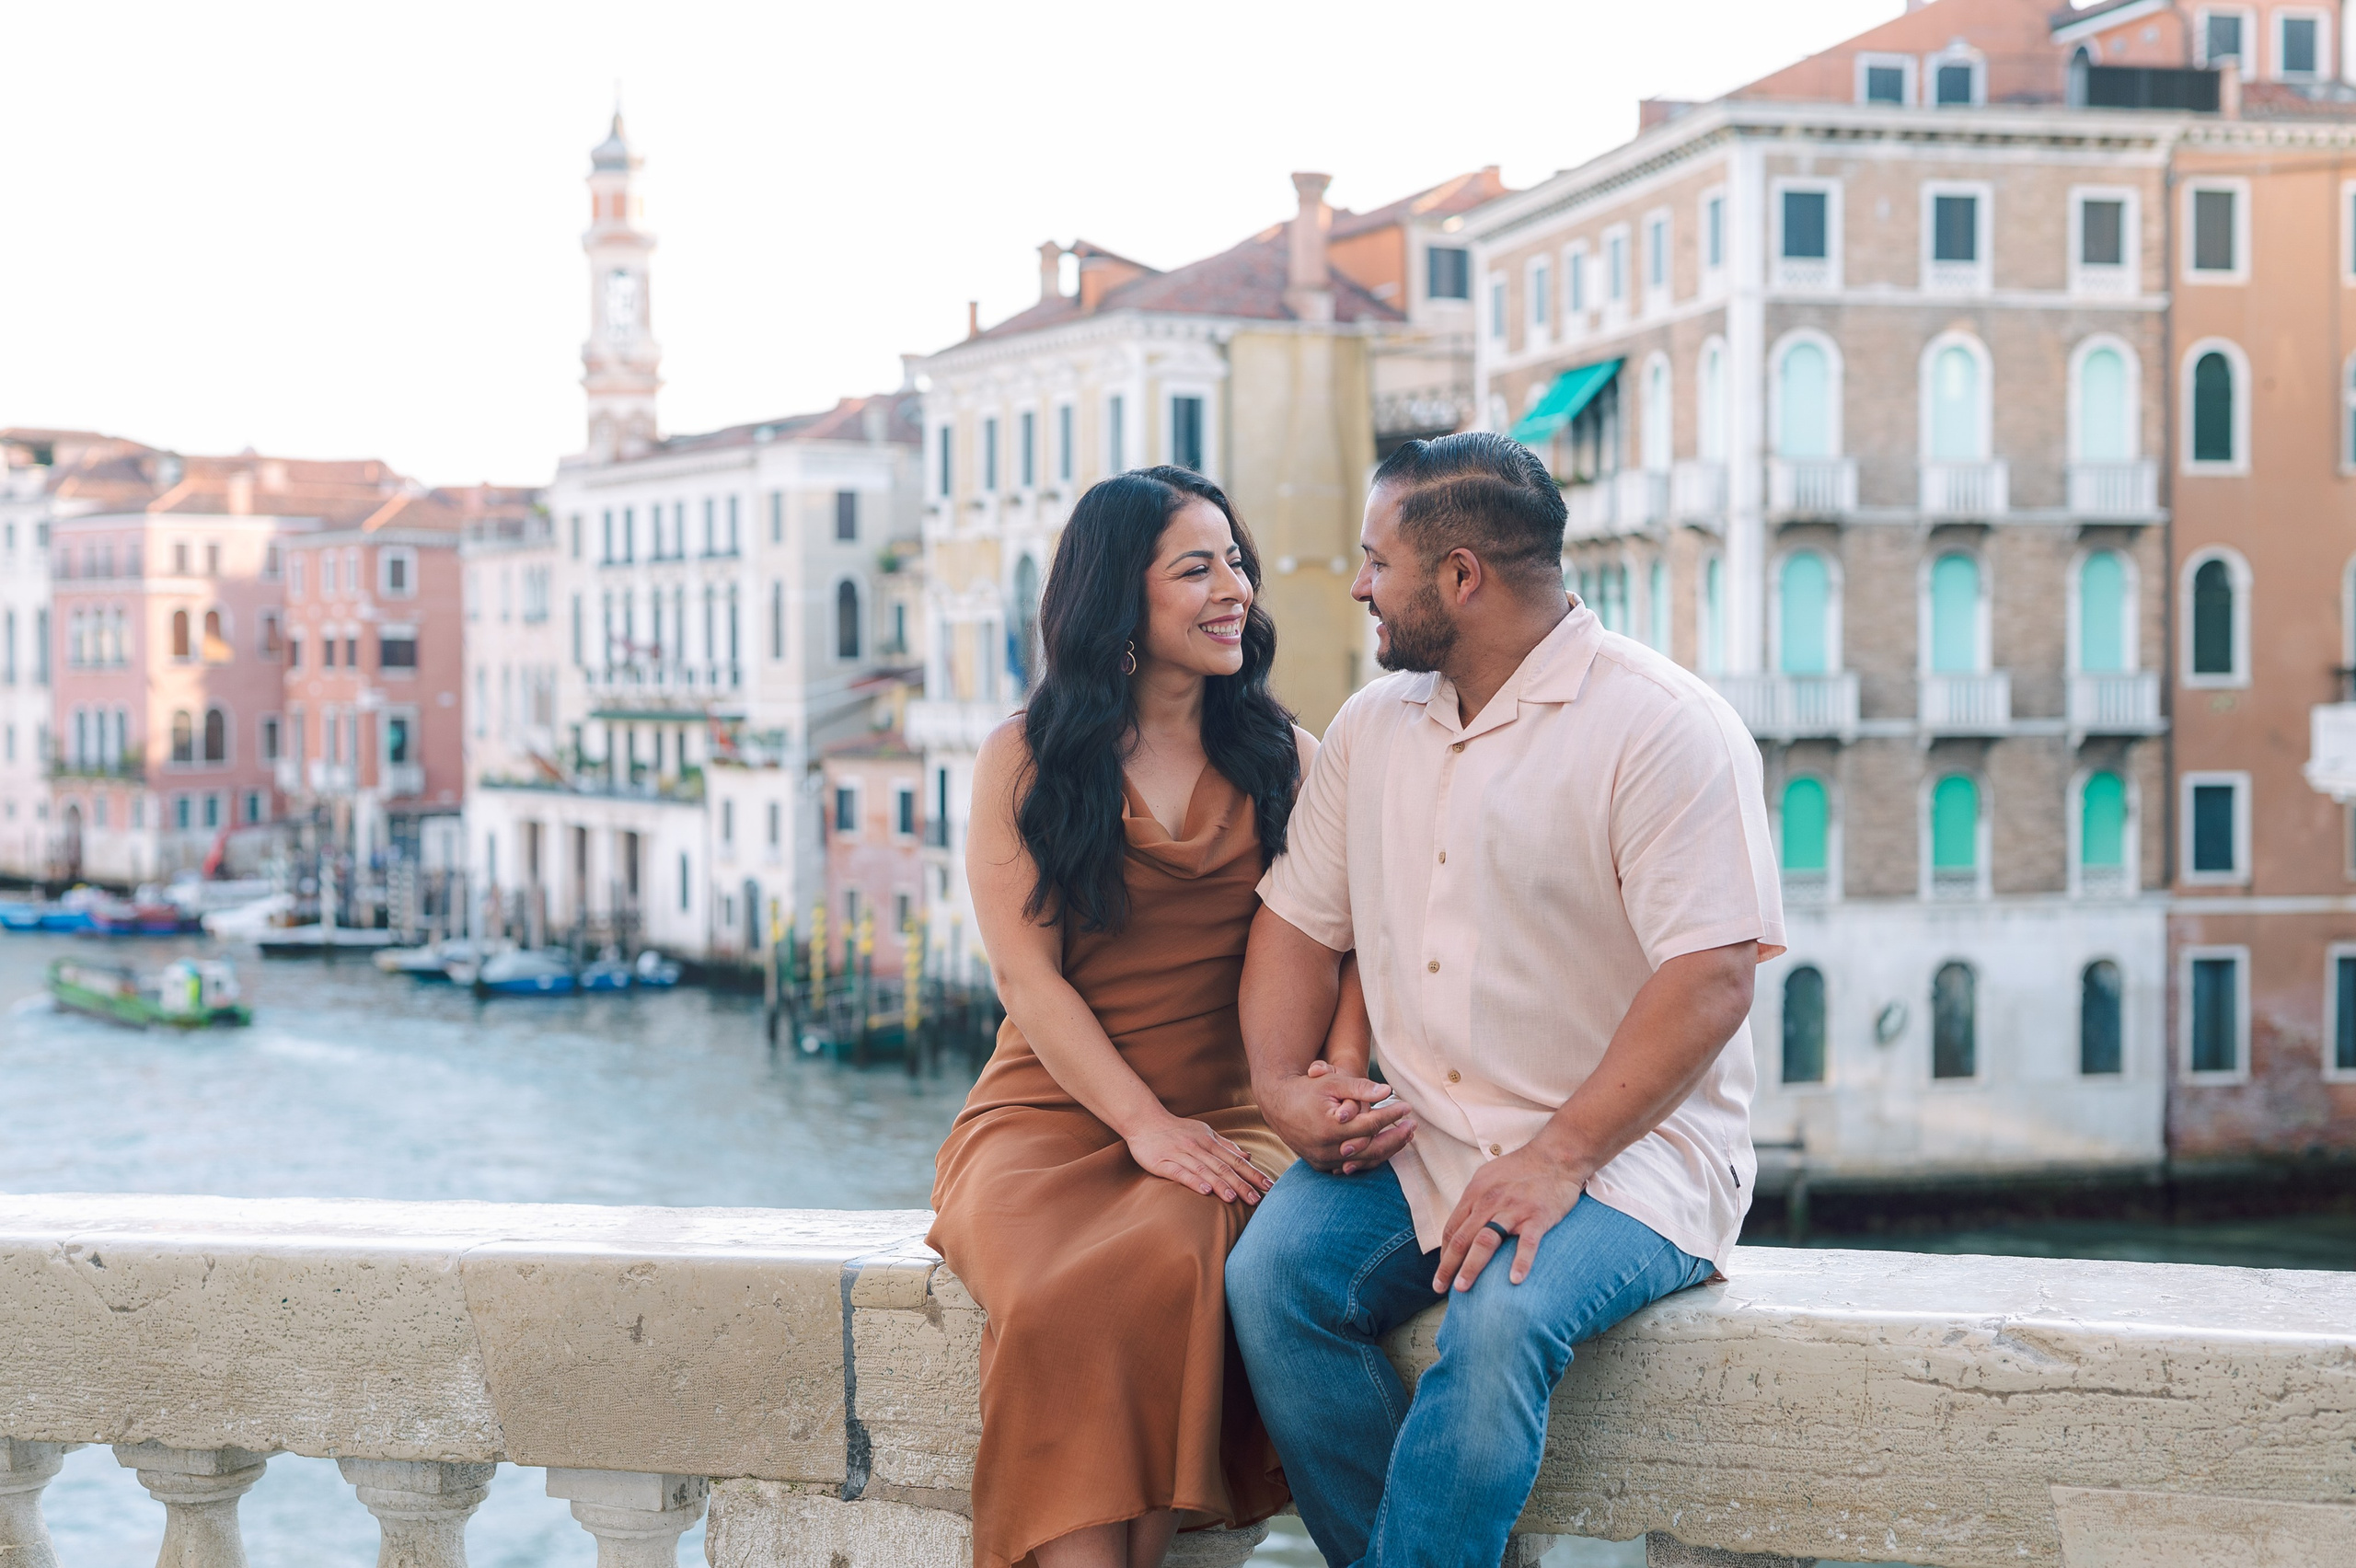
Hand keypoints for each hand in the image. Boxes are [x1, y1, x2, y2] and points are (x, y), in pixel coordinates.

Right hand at [1125, 1117, 1275, 1204]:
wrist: (1144, 1120)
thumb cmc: (1176, 1129)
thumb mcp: (1204, 1133)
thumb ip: (1226, 1145)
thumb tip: (1248, 1156)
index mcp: (1210, 1142)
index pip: (1236, 1161)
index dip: (1253, 1174)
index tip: (1269, 1186)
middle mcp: (1198, 1148)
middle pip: (1224, 1167)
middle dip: (1242, 1184)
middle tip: (1257, 1200)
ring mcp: (1181, 1154)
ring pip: (1204, 1170)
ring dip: (1220, 1185)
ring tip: (1234, 1199)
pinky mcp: (1163, 1162)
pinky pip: (1180, 1173)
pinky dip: (1193, 1181)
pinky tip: (1204, 1192)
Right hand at [1261, 1065, 1415, 1174]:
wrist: (1277, 1105)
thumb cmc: (1306, 1089)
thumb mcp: (1332, 1082)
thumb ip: (1360, 1087)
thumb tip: (1387, 1091)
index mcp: (1331, 1128)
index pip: (1371, 1124)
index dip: (1392, 1115)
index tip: (1407, 1106)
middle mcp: (1328, 1149)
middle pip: (1372, 1148)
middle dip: (1396, 1137)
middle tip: (1413, 1125)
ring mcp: (1324, 1160)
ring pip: (1364, 1161)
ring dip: (1387, 1149)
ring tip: (1404, 1137)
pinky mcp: (1321, 1166)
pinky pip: (1351, 1166)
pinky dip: (1369, 1158)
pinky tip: (1383, 1148)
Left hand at [1432, 1139, 1588, 1292]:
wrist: (1556, 1156)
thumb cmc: (1521, 1168)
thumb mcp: (1488, 1176)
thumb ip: (1475, 1199)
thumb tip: (1462, 1224)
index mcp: (1476, 1193)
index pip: (1453, 1228)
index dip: (1444, 1253)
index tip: (1442, 1271)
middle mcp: (1490, 1202)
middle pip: (1462, 1238)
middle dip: (1448, 1265)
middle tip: (1440, 1288)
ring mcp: (1514, 1210)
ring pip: (1486, 1242)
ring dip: (1471, 1267)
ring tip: (1462, 1288)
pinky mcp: (1538, 1216)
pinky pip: (1527, 1243)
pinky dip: (1520, 1262)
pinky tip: (1514, 1281)